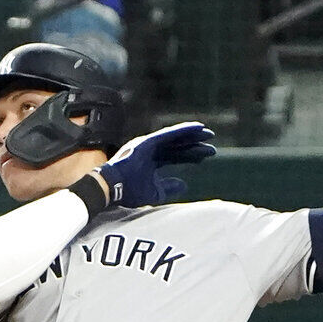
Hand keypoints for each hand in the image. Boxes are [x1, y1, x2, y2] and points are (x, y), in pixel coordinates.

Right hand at [98, 122, 215, 207]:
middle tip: (212, 145)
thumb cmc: (129, 192)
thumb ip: (169, 187)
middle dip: (194, 145)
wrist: (111, 189)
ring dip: (192, 135)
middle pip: (177, 146)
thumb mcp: (154, 192)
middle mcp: (150, 150)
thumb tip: (184, 185)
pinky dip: (182, 130)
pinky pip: (168, 134)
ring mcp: (147, 145)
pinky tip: (196, 128)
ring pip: (174, 137)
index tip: (205, 156)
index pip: (175, 156)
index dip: (191, 156)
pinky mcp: (146, 142)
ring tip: (208, 134)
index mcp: (151, 160)